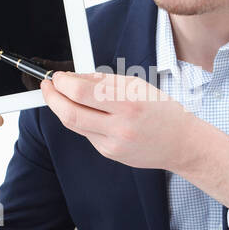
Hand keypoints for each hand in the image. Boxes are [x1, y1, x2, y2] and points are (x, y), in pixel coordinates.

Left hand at [39, 71, 202, 172]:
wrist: (181, 143)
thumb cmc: (162, 110)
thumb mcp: (137, 86)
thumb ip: (103, 82)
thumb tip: (72, 78)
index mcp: (128, 103)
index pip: (80, 92)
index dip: (62, 82)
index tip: (57, 76)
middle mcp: (119, 126)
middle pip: (69, 112)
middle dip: (51, 97)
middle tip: (47, 85)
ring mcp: (112, 144)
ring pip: (74, 124)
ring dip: (61, 107)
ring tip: (59, 95)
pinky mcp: (109, 153)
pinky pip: (86, 133)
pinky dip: (81, 119)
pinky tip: (86, 112)